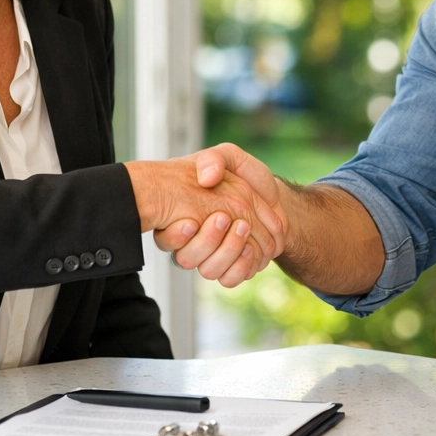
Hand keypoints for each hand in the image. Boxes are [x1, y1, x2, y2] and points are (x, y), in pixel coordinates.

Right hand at [153, 145, 286, 287]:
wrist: (268, 192)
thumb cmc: (242, 175)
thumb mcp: (226, 156)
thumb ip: (213, 160)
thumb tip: (206, 179)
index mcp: (183, 215)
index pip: (167, 238)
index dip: (178, 235)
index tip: (193, 221)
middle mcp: (194, 239)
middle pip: (187, 259)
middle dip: (207, 240)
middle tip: (225, 217)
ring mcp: (212, 255)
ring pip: (209, 271)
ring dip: (227, 250)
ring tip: (242, 228)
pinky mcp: (232, 266)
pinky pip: (229, 279)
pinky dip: (241, 266)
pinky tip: (250, 248)